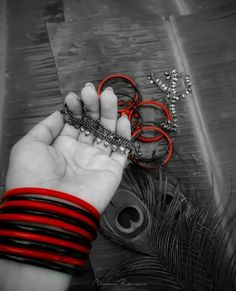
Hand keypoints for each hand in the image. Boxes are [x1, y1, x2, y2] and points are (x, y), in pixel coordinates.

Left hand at [6, 83, 130, 212]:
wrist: (49, 207)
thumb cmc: (33, 175)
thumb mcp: (29, 145)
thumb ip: (46, 127)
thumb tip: (60, 114)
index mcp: (61, 148)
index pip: (73, 124)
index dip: (75, 109)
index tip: (74, 96)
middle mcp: (80, 153)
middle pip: (92, 125)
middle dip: (93, 107)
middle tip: (93, 90)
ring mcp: (97, 161)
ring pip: (108, 134)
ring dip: (109, 114)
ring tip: (107, 95)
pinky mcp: (112, 170)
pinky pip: (122, 151)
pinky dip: (125, 135)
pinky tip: (122, 118)